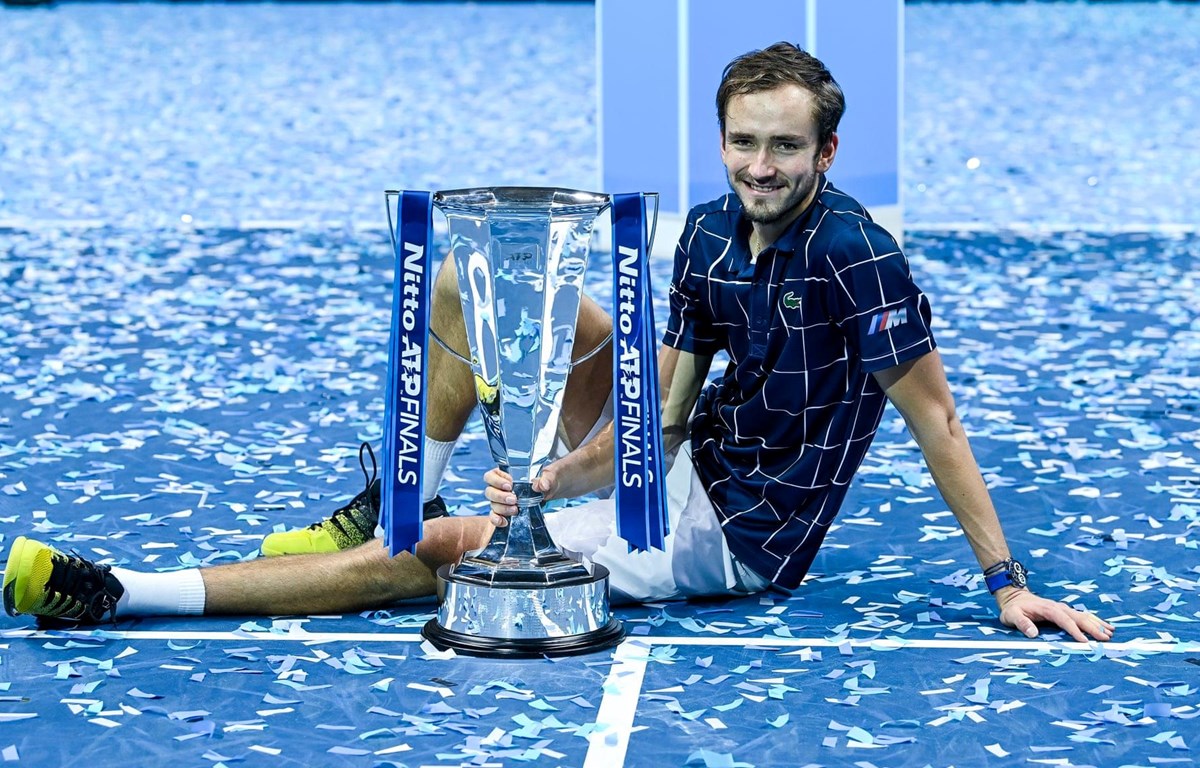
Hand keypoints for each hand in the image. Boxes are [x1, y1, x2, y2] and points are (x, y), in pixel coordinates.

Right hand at [482, 466, 560, 527]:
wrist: (551, 492)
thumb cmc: (546, 480)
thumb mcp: (549, 476)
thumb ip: (546, 479)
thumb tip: (542, 485)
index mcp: (505, 475)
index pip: (491, 476)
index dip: (497, 481)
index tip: (509, 486)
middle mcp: (499, 488)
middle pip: (489, 492)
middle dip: (500, 496)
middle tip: (513, 499)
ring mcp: (501, 501)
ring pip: (493, 504)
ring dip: (502, 509)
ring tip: (515, 510)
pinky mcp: (504, 512)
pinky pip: (495, 516)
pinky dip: (497, 519)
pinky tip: (504, 522)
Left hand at [997, 588, 1114, 641]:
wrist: (1014, 597)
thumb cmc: (1013, 609)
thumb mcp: (1012, 616)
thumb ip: (1022, 623)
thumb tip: (1033, 634)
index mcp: (1048, 609)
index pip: (1064, 620)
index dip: (1074, 630)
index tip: (1084, 641)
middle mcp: (1059, 608)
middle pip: (1079, 618)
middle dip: (1093, 628)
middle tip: (1106, 639)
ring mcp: (1063, 609)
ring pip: (1084, 616)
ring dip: (1097, 624)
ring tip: (1111, 633)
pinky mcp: (1065, 611)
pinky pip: (1083, 616)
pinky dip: (1095, 621)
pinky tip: (1106, 626)